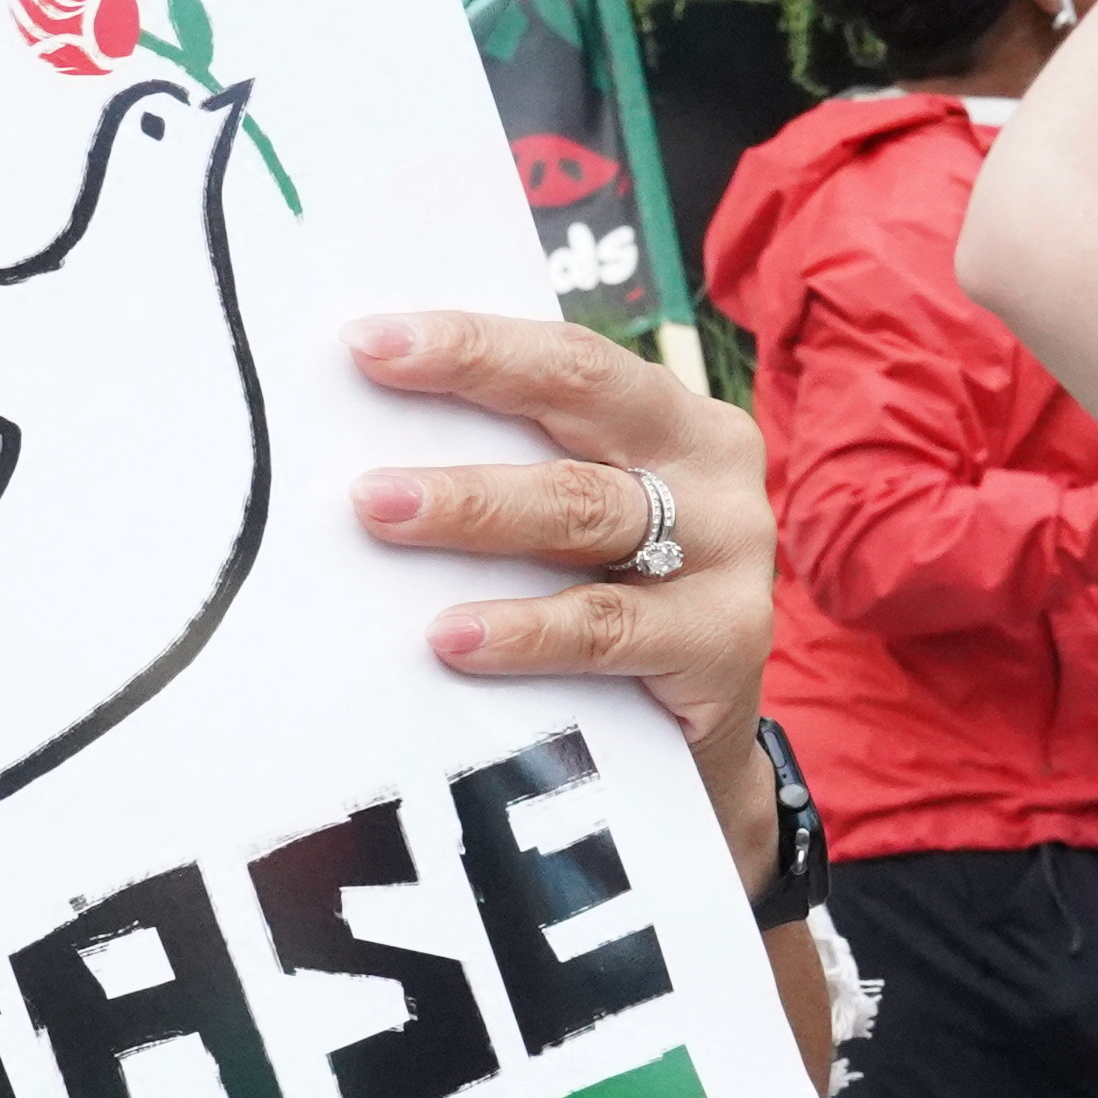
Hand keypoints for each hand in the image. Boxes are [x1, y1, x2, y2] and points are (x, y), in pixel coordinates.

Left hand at [344, 313, 787, 899]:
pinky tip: (451, 637)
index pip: (568, 356)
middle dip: (468, 386)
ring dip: (473, 506)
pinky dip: (523, 630)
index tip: (368, 343)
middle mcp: (712, 468)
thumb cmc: (612, 607)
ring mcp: (729, 552)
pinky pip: (604, 627)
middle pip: (583, 401)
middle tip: (367, 395)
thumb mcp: (581, 524)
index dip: (472, 342)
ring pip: (585, 509)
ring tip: (381, 512)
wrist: (696, 755)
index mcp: (674, 417)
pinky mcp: (723, 641)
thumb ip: (517, 468)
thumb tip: (367, 432)